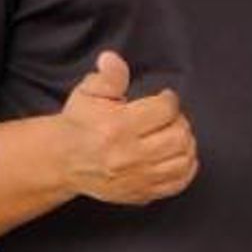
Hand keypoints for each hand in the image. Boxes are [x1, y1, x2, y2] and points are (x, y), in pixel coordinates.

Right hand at [55, 50, 197, 204]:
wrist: (64, 160)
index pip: (164, 110)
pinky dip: (187, 167)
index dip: (169, 99)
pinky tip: (179, 155)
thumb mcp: (88, 93)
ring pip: (183, 159)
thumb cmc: (79, 123)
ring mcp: (138, 177)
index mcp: (118, 127)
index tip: (164, 98)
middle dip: (179, 121)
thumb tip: (112, 59)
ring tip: (174, 133)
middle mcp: (130, 155)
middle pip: (179, 135)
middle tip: (169, 117)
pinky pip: (179, 182)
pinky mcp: (142, 192)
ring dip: (186, 143)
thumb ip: (108, 76)